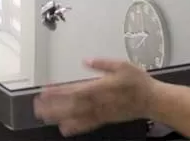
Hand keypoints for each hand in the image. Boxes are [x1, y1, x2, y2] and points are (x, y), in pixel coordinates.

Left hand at [34, 59, 155, 135]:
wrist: (152, 100)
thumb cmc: (138, 82)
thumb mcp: (122, 65)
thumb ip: (102, 63)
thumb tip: (86, 60)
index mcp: (100, 87)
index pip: (74, 90)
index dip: (58, 92)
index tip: (45, 91)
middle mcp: (98, 102)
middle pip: (71, 105)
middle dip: (53, 106)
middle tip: (37, 106)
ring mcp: (101, 113)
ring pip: (76, 116)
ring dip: (59, 117)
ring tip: (44, 116)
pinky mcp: (105, 119)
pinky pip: (87, 124)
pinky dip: (75, 127)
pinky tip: (64, 128)